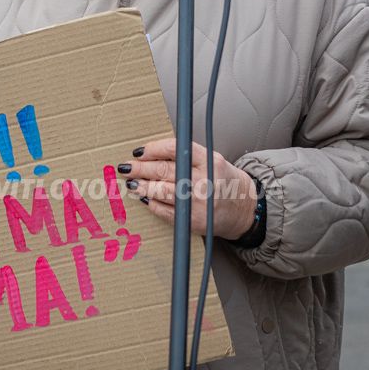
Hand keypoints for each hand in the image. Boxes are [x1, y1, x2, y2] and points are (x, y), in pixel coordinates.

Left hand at [118, 138, 257, 238]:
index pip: (174, 149)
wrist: (242, 208)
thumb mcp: (210, 159)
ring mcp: (197, 202)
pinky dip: (152, 203)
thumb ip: (186, 155)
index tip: (139, 151)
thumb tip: (151, 154)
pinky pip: (164, 211)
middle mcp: (203, 180)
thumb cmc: (222, 180)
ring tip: (132, 183)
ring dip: (142, 186)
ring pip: (161, 191)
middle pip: (164, 170)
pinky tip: (145, 198)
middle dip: (140, 168)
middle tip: (126, 167)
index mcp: (208, 160)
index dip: (152, 149)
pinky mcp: (192, 221)